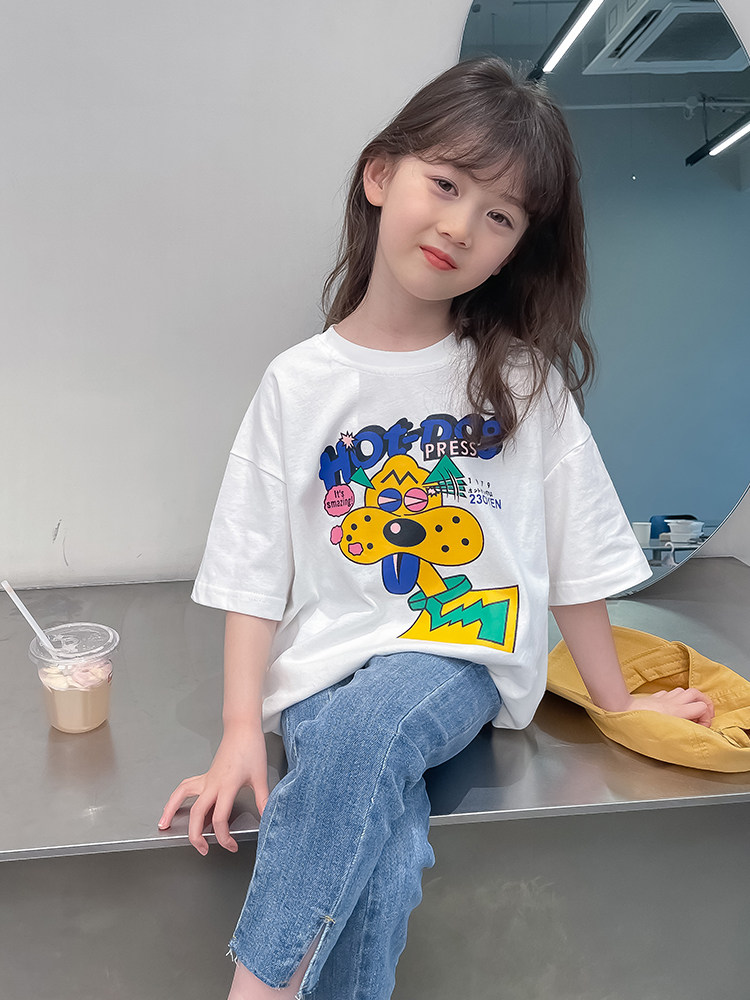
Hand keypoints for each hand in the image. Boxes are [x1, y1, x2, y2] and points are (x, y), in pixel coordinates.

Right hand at [157, 724, 269, 854]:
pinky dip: (176, 796)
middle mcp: (213, 783)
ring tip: (163, 825)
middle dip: (196, 835)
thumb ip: (263, 799)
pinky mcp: (205, 775)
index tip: (231, 846)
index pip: (219, 817)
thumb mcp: (260, 776)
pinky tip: (173, 805)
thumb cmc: (251, 749)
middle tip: (203, 850)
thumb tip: (268, 817)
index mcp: (227, 785)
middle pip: (197, 813)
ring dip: (171, 810)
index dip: (223, 837)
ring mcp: (206, 778)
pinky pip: (185, 786)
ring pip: (182, 795)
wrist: (242, 729)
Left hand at [626, 687, 713, 727]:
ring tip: (690, 711)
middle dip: (705, 703)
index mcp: (677, 711)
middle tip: (704, 714)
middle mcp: (672, 702)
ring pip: (683, 691)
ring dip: (691, 699)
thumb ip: (682, 734)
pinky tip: (673, 706)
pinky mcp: (654, 697)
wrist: (621, 711)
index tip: (702, 727)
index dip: (707, 718)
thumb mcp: (665, 736)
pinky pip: (670, 693)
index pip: (702, 707)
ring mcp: (663, 698)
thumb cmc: (639, 726)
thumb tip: (692, 735)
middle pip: (696, 693)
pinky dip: (676, 698)